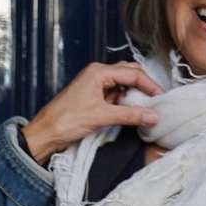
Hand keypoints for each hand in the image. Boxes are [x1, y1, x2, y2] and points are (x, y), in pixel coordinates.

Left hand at [23, 63, 164, 164]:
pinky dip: (122, 102)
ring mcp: (93, 85)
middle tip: (155, 100)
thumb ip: (130, 115)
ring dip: (132, 95)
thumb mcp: (102, 117)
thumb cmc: (66, 121)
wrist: (45, 133)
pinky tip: (127, 112)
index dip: (149, 85)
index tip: (160, 97)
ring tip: (143, 108)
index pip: (132, 73)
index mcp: (99, 72)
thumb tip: (152, 115)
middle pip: (128, 74)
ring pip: (121, 85)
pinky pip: (112, 95)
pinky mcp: (91, 97)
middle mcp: (96, 74)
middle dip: (143, 86)